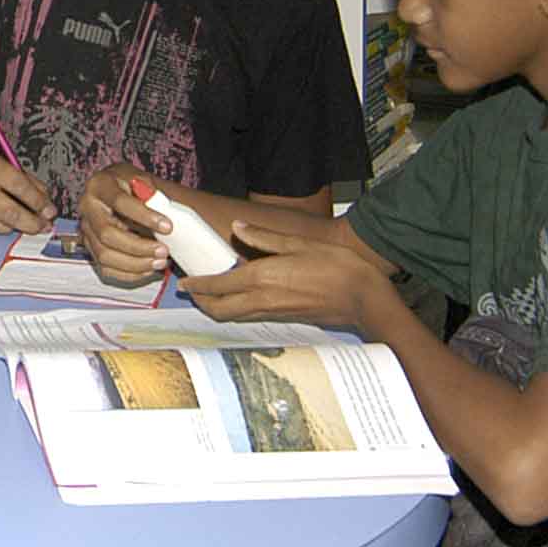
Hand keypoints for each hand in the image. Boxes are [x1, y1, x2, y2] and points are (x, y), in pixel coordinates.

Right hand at [0, 143, 52, 234]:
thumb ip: (21, 178)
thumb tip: (44, 201)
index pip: (20, 186)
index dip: (39, 202)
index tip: (50, 210)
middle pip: (12, 212)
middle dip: (33, 223)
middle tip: (43, 226)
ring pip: (0, 226)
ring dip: (15, 226)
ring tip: (22, 222)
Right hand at [79, 165, 171, 284]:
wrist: (121, 193)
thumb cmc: (132, 186)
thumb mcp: (142, 180)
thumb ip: (150, 191)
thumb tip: (158, 202)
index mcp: (99, 185)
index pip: (119, 202)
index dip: (144, 216)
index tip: (167, 226)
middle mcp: (87, 208)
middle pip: (107, 234)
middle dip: (138, 247)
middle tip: (164, 251)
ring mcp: (87, 230)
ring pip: (105, 255)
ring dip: (136, 264)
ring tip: (160, 262)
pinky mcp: (91, 248)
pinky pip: (106, 268)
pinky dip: (130, 274)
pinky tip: (148, 269)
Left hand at [182, 220, 392, 330]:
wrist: (364, 298)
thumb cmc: (336, 266)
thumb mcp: (299, 243)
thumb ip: (265, 238)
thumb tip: (238, 228)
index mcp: (262, 278)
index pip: (219, 285)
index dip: (198, 285)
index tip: (184, 283)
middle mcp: (263, 300)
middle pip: (221, 309)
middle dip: (202, 302)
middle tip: (191, 292)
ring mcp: (274, 312)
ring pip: (235, 317)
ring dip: (218, 308)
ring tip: (209, 296)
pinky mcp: (285, 318)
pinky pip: (251, 317)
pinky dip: (237, 310)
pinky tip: (240, 298)